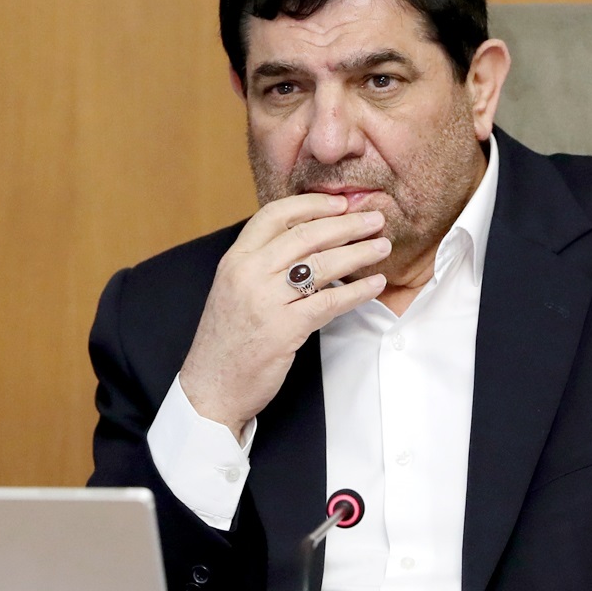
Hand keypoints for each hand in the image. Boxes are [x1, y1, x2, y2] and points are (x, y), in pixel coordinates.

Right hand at [178, 193, 390, 438]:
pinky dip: (358, 291)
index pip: (275, 215)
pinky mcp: (283, 329)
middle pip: (306, 235)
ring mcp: (265, 301)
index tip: (340, 203)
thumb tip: (305, 242)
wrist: (210, 388)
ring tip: (382, 247)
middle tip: (374, 219)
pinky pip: (330, 302)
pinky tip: (375, 285)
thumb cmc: (226, 341)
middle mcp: (247, 273)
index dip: (312, 204)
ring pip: (322, 265)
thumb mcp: (233, 290)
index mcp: (235, 260)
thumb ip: (261, 264)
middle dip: (346, 224)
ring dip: (359, 252)